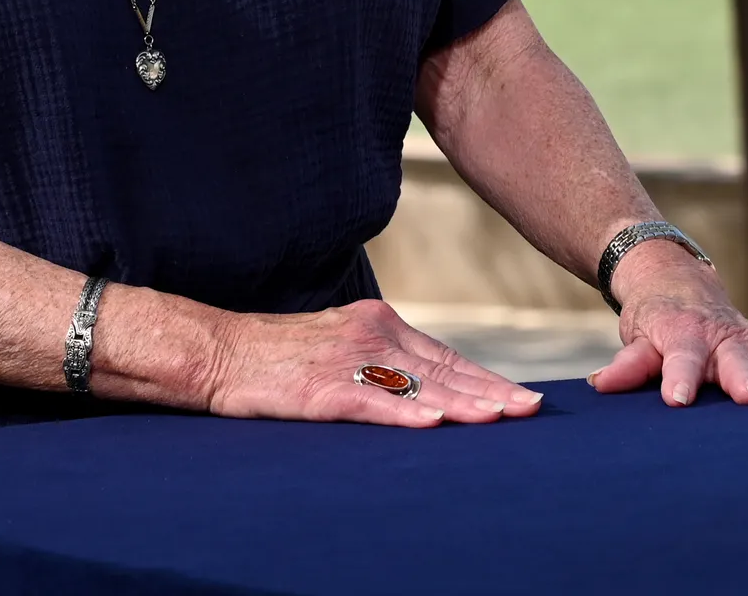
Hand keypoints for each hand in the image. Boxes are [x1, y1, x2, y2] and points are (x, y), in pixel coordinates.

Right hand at [203, 298, 543, 427]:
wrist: (216, 351)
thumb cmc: (276, 357)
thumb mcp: (338, 346)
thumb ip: (380, 361)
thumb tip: (423, 391)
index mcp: (379, 323)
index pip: (445, 356)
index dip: (485, 379)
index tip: (520, 397)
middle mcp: (371, 335)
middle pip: (442, 370)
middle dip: (489, 392)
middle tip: (531, 410)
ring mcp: (347, 361)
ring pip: (416, 386)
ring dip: (462, 405)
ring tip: (500, 418)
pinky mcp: (320, 390)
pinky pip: (370, 403)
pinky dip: (404, 415)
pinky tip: (432, 424)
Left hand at [587, 241, 747, 406]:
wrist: (677, 284)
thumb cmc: (656, 322)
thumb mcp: (638, 338)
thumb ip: (628, 365)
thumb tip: (600, 385)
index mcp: (683, 337)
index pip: (679, 358)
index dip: (679, 377)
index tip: (678, 400)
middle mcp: (722, 337)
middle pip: (734, 358)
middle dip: (744, 377)